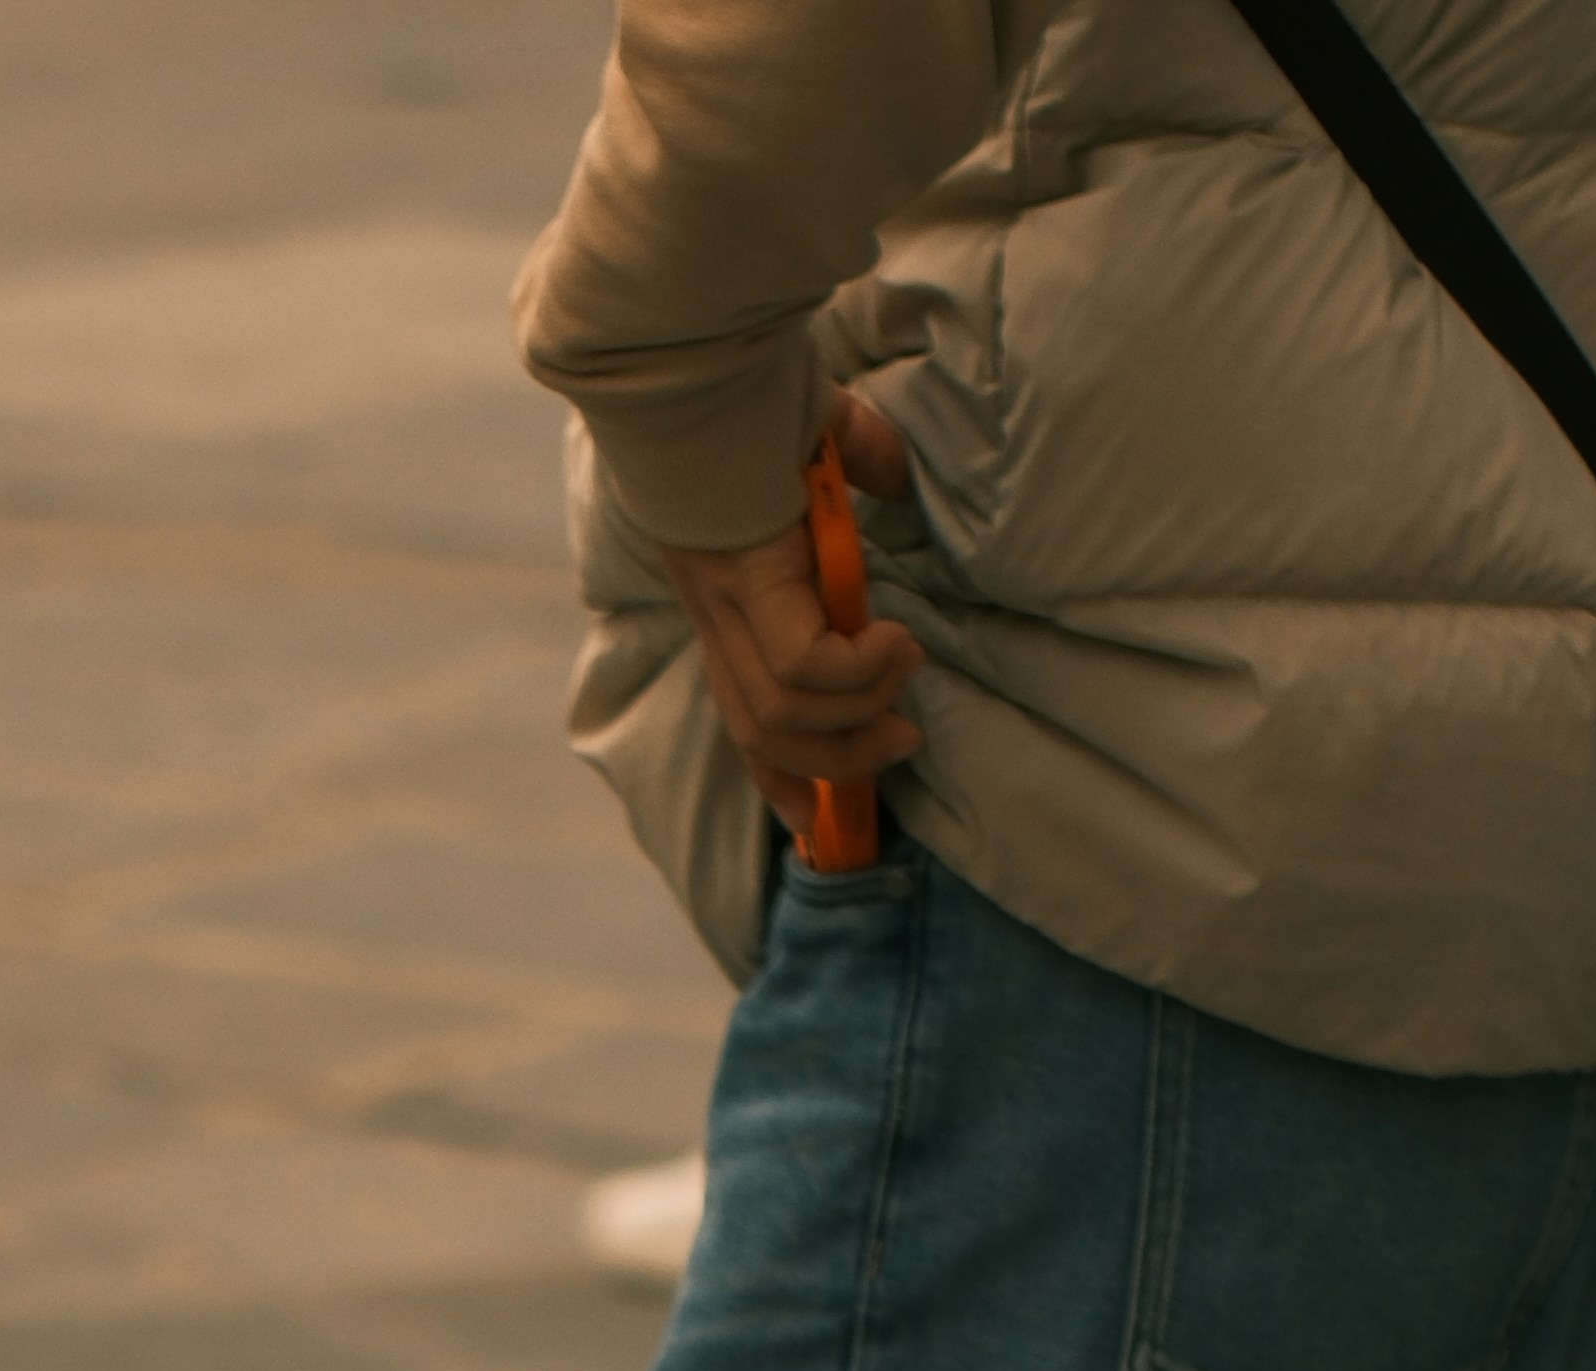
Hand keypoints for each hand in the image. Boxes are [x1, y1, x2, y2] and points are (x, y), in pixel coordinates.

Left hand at [659, 389, 923, 803]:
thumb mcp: (815, 432)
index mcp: (721, 590)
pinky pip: (800, 662)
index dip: (779, 773)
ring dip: (857, 714)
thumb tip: (892, 480)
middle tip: (902, 740)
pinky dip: (854, 670)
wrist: (692, 334)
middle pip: (758, 732)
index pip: (738, 709)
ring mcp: (722, 595)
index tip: (824, 811)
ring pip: (781, 710)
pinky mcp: (744, 575)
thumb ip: (858, 461)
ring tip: (903, 672)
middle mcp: (712, 606)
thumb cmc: (750, 375)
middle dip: (836, 763)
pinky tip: (891, 642)